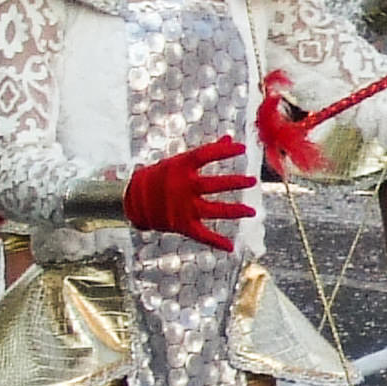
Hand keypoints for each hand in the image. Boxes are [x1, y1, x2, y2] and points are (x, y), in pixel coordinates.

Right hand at [123, 134, 256, 251]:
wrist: (133, 199)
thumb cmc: (162, 176)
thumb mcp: (180, 161)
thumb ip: (206, 153)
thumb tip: (229, 138)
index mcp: (180, 167)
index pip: (205, 155)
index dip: (224, 151)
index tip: (242, 148)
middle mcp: (182, 187)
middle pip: (213, 185)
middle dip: (235, 183)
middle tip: (253, 181)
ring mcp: (182, 207)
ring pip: (213, 210)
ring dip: (234, 211)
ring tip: (252, 211)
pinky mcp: (181, 225)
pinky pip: (201, 235)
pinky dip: (216, 242)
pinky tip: (231, 247)